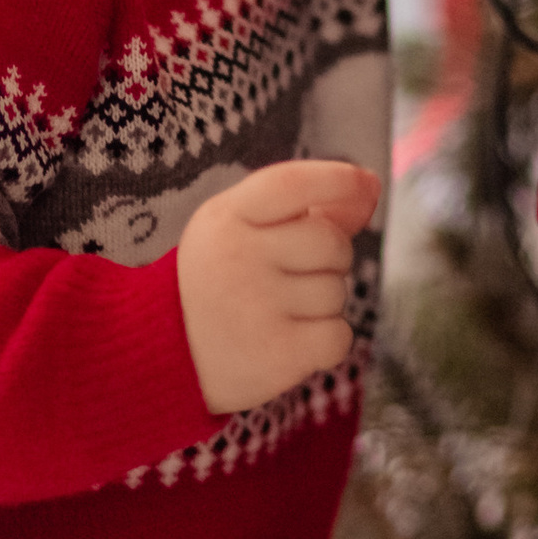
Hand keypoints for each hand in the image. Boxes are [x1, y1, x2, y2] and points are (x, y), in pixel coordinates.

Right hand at [176, 160, 380, 415]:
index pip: (292, 183)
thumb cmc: (219, 283)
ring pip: (337, 293)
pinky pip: (340, 336)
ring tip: (274, 315)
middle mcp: (237, 256)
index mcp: (224, 218)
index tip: (365, 183)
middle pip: (332, 242)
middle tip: (285, 281)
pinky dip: (325, 343)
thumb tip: (371, 185)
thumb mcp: (243, 231)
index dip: (338, 179)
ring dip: (321, 306)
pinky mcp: (277, 354)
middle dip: (328, 260)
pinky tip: (288, 343)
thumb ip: (306, 208)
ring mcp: (256, 306)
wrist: (165, 359)